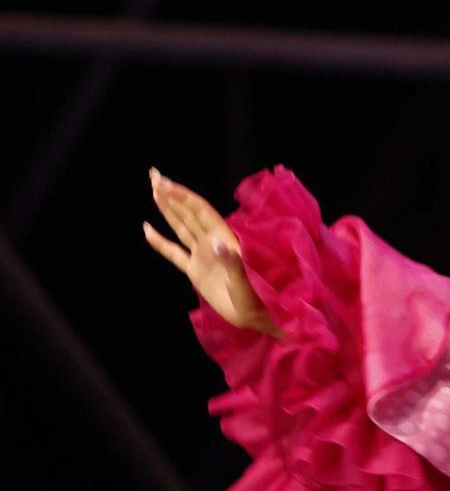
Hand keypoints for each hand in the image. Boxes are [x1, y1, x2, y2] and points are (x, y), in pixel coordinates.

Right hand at [143, 168, 280, 335]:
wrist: (261, 315)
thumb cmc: (260, 298)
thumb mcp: (247, 282)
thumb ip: (232, 262)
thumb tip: (215, 243)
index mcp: (225, 239)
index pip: (200, 211)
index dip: (183, 196)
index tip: (165, 182)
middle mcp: (212, 242)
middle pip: (188, 212)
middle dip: (172, 194)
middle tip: (153, 175)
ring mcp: (203, 256)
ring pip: (181, 226)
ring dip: (168, 209)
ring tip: (154, 190)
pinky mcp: (196, 271)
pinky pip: (174, 253)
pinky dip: (160, 242)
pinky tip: (148, 229)